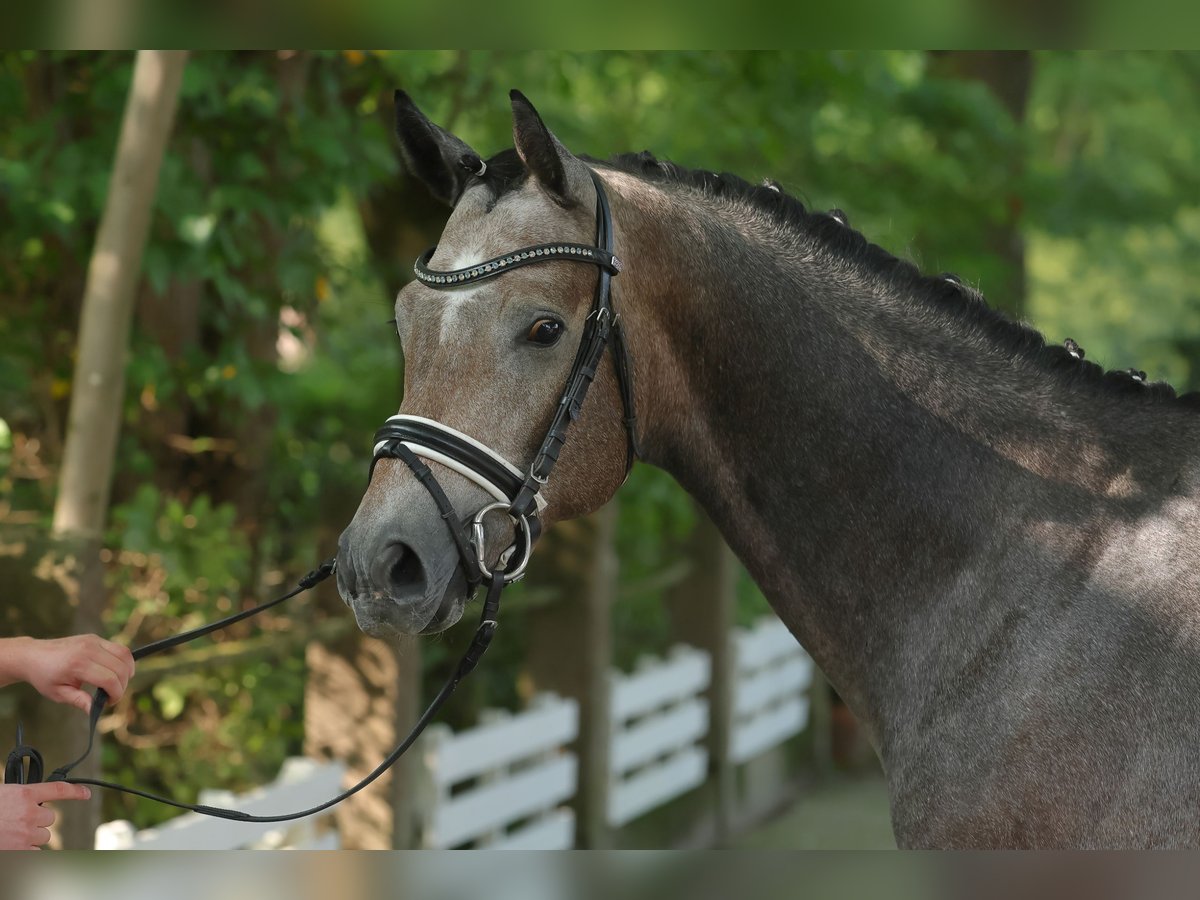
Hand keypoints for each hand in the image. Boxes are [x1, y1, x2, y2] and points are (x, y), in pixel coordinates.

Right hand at [0, 781, 90, 849]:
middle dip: (37, 821)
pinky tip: (13, 846)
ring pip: (43, 837)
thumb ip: (20, 799)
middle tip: (17, 822)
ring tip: (11, 834)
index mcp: (24, 794)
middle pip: (49, 818)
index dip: (75, 791)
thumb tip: (33, 803)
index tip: (86, 794)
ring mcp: (26, 833)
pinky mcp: (20, 851)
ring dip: (31, 837)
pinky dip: (26, 852)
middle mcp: (30, 812)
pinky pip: (34, 852)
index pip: (58, 789)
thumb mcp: (3, 796)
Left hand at [12, 635, 135, 713]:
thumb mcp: (58, 693)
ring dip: (127, 671)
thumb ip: (79, 700)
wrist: (33, 655)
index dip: (116, 694)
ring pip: (125, 654)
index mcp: (78, 665)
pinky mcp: (95, 638)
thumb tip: (94, 710)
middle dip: (123, 685)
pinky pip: (118, 648)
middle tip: (113, 695)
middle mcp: (88, 650)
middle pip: (121, 667)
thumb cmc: (44, 676)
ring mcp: (93, 641)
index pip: (110, 680)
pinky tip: (115, 672)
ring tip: (118, 683)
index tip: (109, 702)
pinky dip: (122, 661)